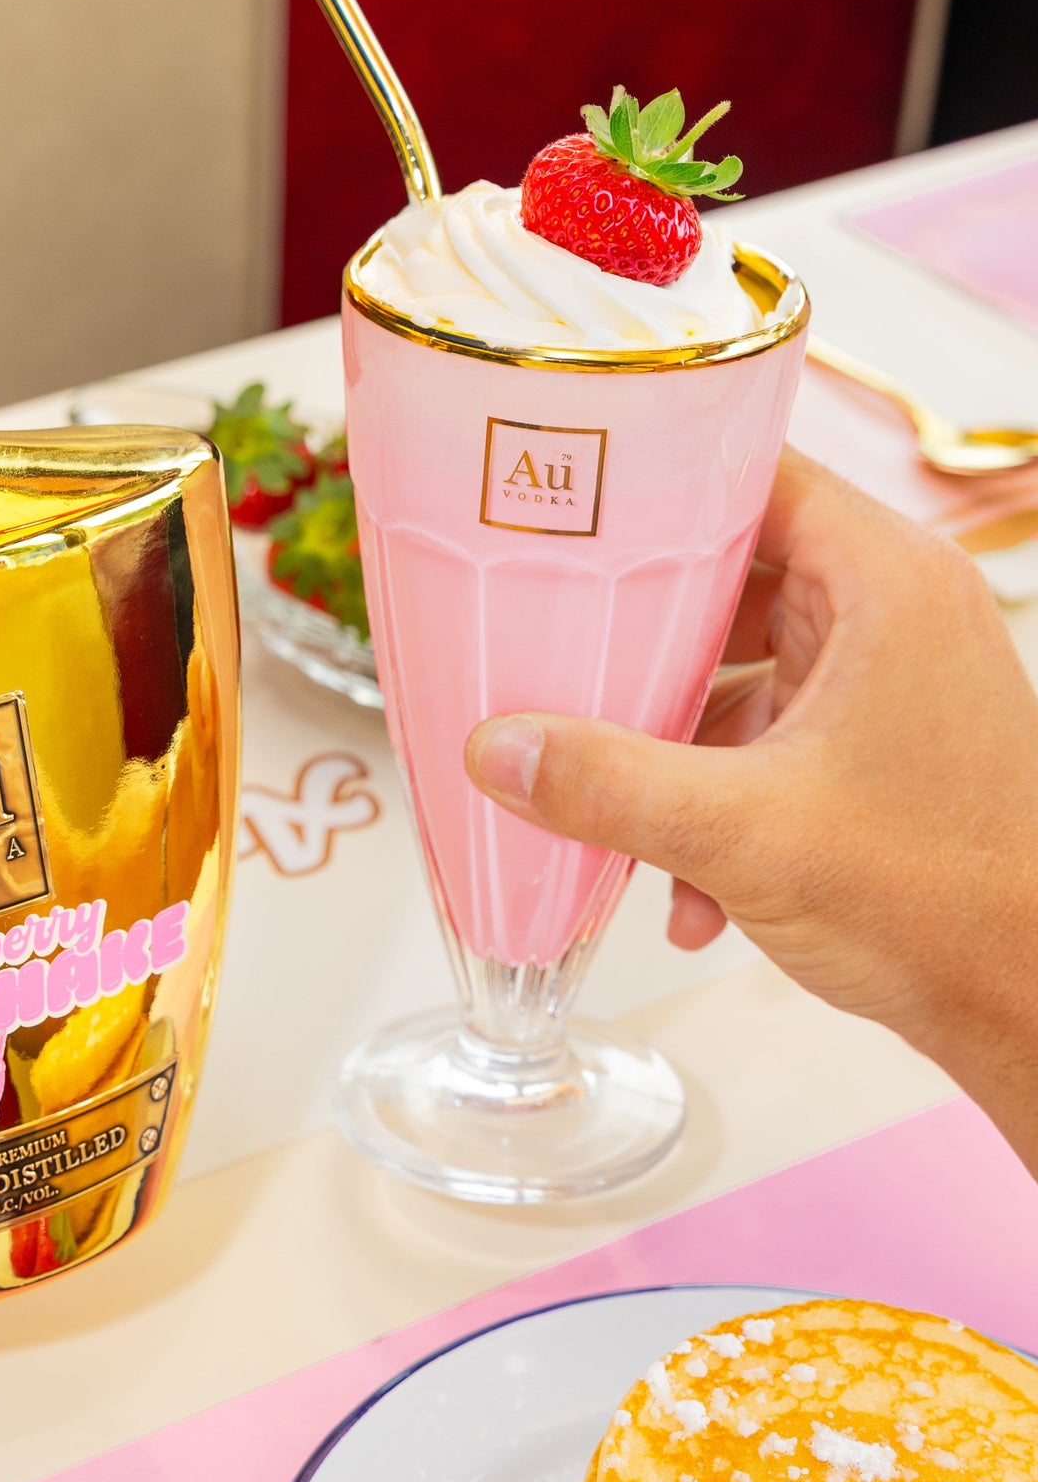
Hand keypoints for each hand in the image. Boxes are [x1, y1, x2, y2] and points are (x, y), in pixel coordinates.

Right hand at [464, 448, 1037, 1161]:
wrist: (1027, 1005)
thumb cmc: (942, 902)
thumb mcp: (742, 833)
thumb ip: (607, 784)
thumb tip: (495, 749)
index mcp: (882, 584)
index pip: (753, 476)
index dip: (655, 486)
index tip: (563, 512)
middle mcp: (890, 613)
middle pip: (729, 574)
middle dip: (639, 635)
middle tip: (550, 648)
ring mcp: (884, 681)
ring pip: (735, 665)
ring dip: (666, 737)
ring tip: (606, 794)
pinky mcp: (873, 744)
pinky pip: (760, 734)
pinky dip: (709, 792)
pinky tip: (679, 883)